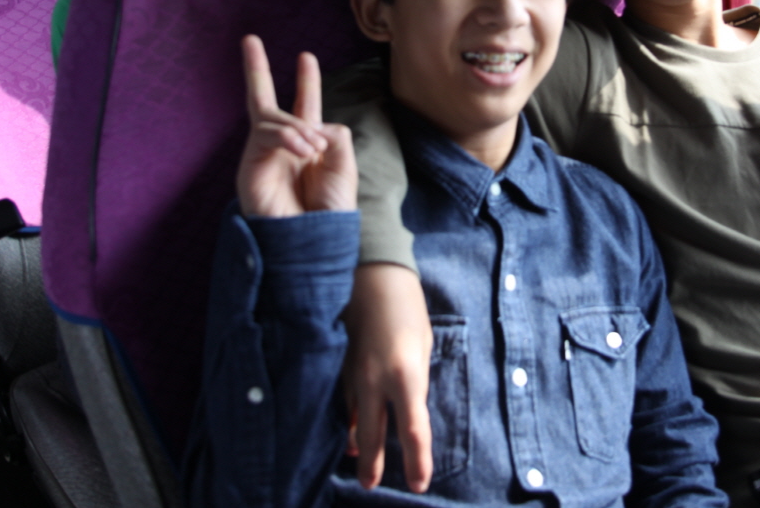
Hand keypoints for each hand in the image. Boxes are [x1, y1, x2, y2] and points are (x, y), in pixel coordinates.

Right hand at [236, 35, 356, 217]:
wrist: (314, 240)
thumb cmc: (330, 209)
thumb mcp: (343, 163)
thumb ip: (332, 133)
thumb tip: (309, 124)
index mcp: (307, 147)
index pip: (305, 108)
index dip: (307, 82)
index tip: (306, 58)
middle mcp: (281, 148)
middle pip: (264, 101)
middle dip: (257, 70)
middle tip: (250, 40)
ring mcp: (262, 156)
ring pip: (272, 117)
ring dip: (297, 128)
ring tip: (312, 149)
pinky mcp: (250, 166)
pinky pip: (266, 134)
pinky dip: (287, 137)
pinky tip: (304, 150)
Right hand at [344, 263, 432, 492]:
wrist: (371, 272)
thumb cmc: (406, 307)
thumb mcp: (423, 345)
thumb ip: (414, 381)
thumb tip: (406, 407)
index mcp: (405, 375)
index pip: (413, 430)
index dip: (416, 462)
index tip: (419, 484)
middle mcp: (375, 381)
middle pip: (372, 436)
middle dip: (371, 465)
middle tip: (370, 486)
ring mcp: (351, 374)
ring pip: (351, 420)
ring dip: (355, 441)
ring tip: (357, 459)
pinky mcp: (337, 365)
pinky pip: (341, 400)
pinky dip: (345, 417)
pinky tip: (344, 428)